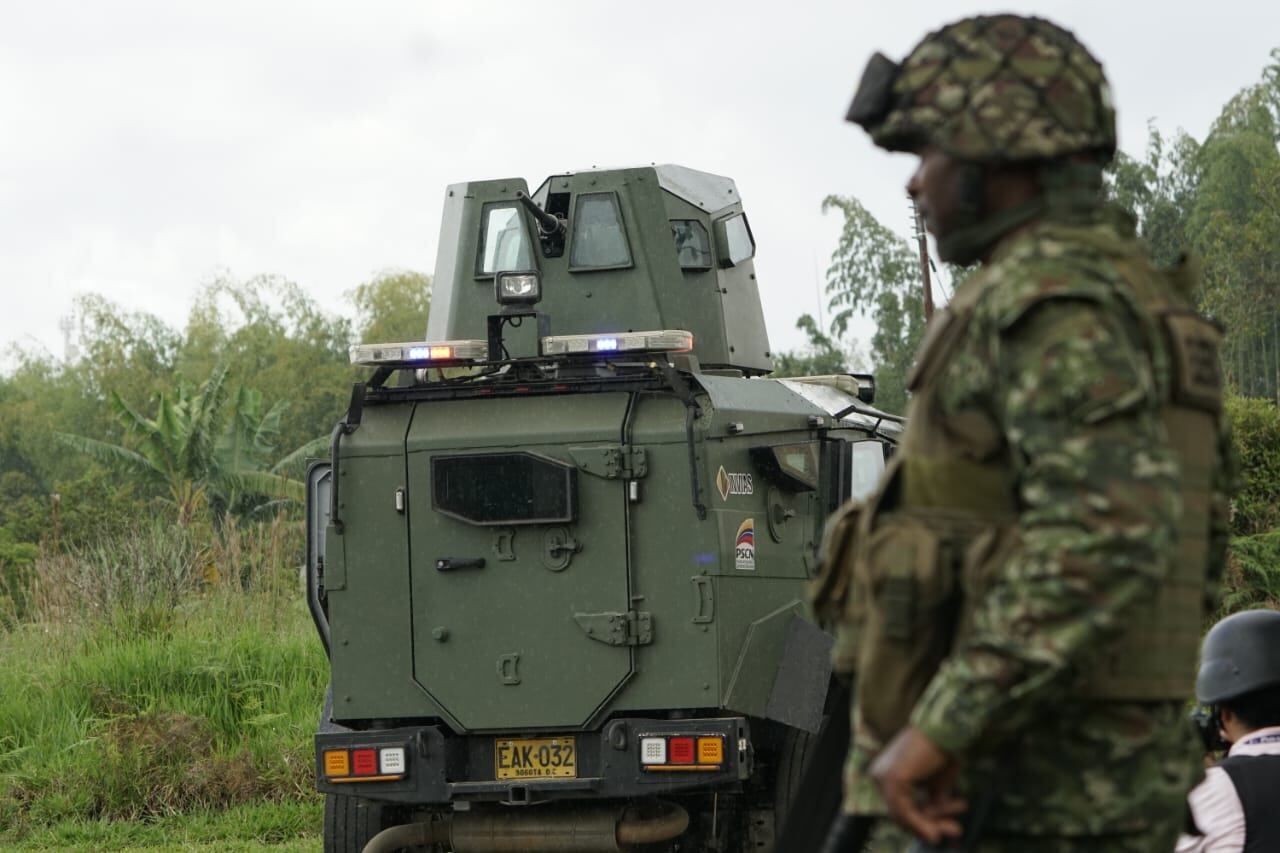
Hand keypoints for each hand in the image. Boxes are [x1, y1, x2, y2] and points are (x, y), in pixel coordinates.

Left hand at [869, 726, 965, 844]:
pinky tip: (937, 832)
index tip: (951, 826)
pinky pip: (905, 812)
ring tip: (956, 829)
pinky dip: (922, 824)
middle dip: (929, 825)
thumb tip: (933, 825)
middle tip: (956, 832)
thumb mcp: (936, 781)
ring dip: (931, 824)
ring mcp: (882, 777)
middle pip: (900, 813)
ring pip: (903, 816)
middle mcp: (878, 775)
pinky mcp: (892, 779)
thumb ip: (931, 799)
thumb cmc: (942, 749)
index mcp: (884, 773)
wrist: (945, 728)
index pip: (900, 807)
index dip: (924, 821)